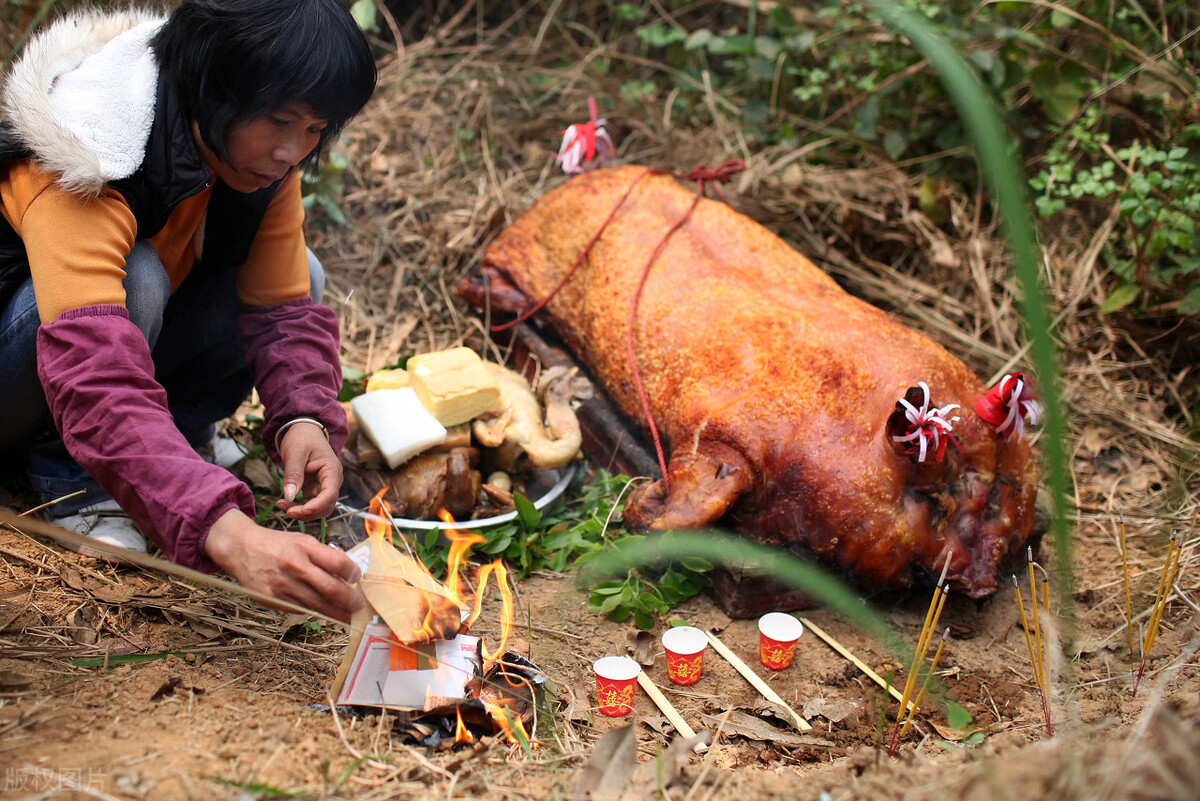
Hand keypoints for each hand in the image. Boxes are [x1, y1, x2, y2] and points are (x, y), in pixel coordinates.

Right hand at [204, 508, 364, 621]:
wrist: (242, 549)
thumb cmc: (278, 545)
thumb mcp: (302, 541)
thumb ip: (323, 556)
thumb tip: (348, 574)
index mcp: (305, 548)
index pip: (337, 563)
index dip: (353, 573)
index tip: (358, 578)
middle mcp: (295, 566)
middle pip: (330, 588)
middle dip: (350, 600)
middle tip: (360, 606)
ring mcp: (283, 585)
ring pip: (317, 605)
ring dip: (337, 613)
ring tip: (349, 617)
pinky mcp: (273, 599)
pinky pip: (300, 609)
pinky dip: (314, 612)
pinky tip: (324, 613)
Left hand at [275, 419, 341, 520]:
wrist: (302, 430)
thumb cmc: (302, 437)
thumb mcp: (295, 452)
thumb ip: (293, 474)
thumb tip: (289, 496)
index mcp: (332, 470)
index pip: (330, 493)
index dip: (318, 505)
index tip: (302, 510)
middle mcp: (331, 481)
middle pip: (325, 505)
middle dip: (307, 512)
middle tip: (286, 511)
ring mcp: (323, 486)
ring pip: (317, 508)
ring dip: (301, 512)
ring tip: (281, 505)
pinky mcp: (314, 489)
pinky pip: (309, 504)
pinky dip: (297, 507)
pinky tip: (283, 503)